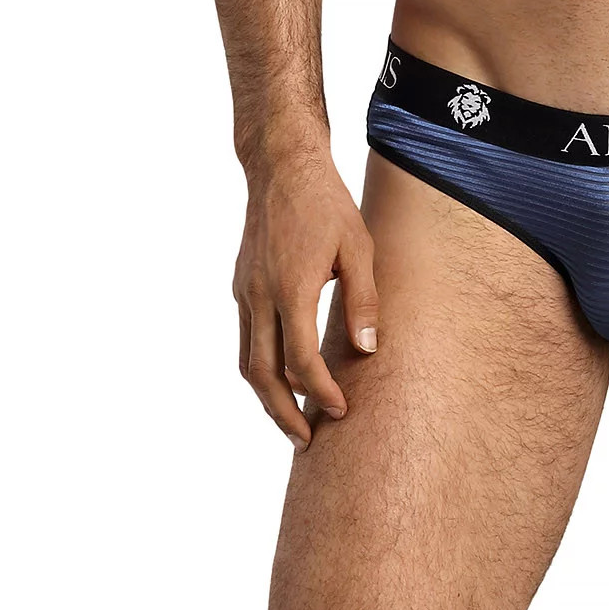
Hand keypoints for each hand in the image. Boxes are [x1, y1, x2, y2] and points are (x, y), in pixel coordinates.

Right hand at [233, 145, 378, 447]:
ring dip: (268, 397)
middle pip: (263, 375)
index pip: (301, 361)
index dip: (321, 393)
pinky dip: (263, 366)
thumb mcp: (358, 248)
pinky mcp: (241, 286)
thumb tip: (367, 353)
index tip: (340, 411)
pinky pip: (247, 339)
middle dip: (283, 415)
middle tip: (307, 442)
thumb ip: (363, 302)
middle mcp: (259, 296)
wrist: (282, 167)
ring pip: (248, 362)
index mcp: (291, 288)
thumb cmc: (327, 204)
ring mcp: (244, 292)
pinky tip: (285, 374)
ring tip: (293, 420)